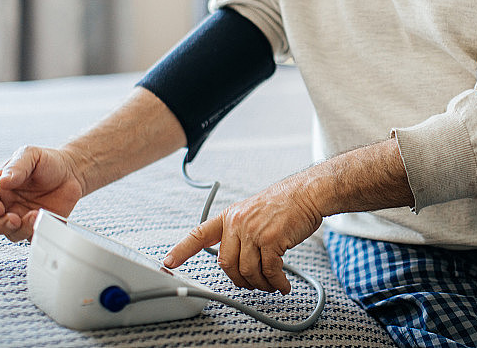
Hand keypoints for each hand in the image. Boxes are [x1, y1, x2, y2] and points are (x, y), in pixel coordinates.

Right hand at [0, 145, 85, 241]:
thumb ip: (17, 166)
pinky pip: (32, 237)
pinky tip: (45, 220)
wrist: (71, 172)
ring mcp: (19, 217)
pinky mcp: (35, 226)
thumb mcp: (30, 155)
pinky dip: (36, 233)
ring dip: (21, 229)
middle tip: (14, 220)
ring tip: (36, 215)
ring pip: (10, 233)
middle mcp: (4, 204)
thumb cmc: (47, 162)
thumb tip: (3, 182)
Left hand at [164, 175, 322, 294]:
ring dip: (260, 284)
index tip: (168, 262)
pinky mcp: (271, 239)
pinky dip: (276, 282)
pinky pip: (269, 271)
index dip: (182, 249)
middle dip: (240, 280)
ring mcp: (253, 231)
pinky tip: (282, 284)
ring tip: (272, 284)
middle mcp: (238, 222)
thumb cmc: (286, 203)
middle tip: (254, 284)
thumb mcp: (254, 211)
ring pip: (247, 271)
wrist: (308, 192)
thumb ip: (241, 230)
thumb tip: (236, 259)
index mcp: (231, 216)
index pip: (200, 233)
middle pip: (226, 264)